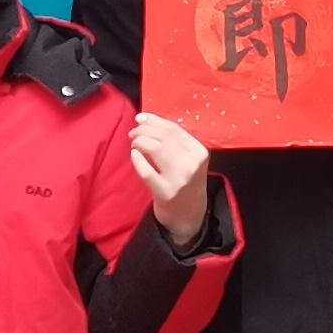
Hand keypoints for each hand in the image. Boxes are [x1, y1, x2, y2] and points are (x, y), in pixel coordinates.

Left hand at [128, 109, 216, 242]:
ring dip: (139, 141)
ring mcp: (178, 179)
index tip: (141, 119)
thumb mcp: (188, 159)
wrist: (188, 214)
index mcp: (200, 152)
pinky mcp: (165, 192)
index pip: (174, 129)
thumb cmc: (185, 181)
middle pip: (163, 137)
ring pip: (154, 149)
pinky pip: (145, 170)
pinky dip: (137, 159)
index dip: (154, 121)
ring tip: (134, 143)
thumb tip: (144, 118)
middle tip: (133, 132)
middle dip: (144, 130)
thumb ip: (173, 140)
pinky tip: (134, 155)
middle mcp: (191, 164)